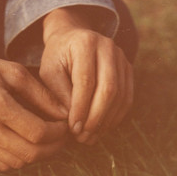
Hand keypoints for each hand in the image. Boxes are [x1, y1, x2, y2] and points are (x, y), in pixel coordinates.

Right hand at [0, 40, 68, 170]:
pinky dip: (19, 157)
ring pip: (18, 162)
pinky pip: (2, 164)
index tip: (64, 124)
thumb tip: (63, 113)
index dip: (58, 132)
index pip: (38, 132)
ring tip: (45, 139)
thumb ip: (40, 94)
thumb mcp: (12, 71)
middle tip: (61, 135)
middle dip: (54, 147)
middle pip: (31, 153)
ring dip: (38, 154)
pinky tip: (24, 142)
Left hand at [40, 8, 132, 144]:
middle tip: (82, 136)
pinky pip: (127, 97)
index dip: (80, 108)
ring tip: (90, 136)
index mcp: (84, 44)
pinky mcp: (127, 68)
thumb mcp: (49, 72)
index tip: (73, 128)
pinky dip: (115, 116)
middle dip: (95, 118)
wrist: (71, 38)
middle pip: (109, 89)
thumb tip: (73, 121)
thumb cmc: (57, 57)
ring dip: (106, 121)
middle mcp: (107, 47)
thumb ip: (60, 94)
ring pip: (121, 95)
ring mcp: (121, 57)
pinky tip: (101, 128)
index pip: (86, 81)